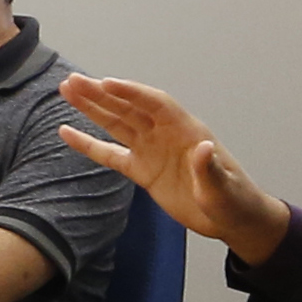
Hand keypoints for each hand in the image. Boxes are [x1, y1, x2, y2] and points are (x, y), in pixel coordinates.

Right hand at [55, 74, 295, 264]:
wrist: (232, 220)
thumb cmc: (234, 201)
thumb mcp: (224, 188)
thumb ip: (210, 168)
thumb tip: (204, 147)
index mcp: (186, 131)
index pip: (155, 104)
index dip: (131, 92)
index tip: (106, 83)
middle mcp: (164, 134)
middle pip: (128, 107)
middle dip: (101, 93)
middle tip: (73, 81)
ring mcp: (151, 150)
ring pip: (116, 123)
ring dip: (92, 108)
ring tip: (67, 91)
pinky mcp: (142, 170)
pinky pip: (110, 154)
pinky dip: (88, 144)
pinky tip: (66, 132)